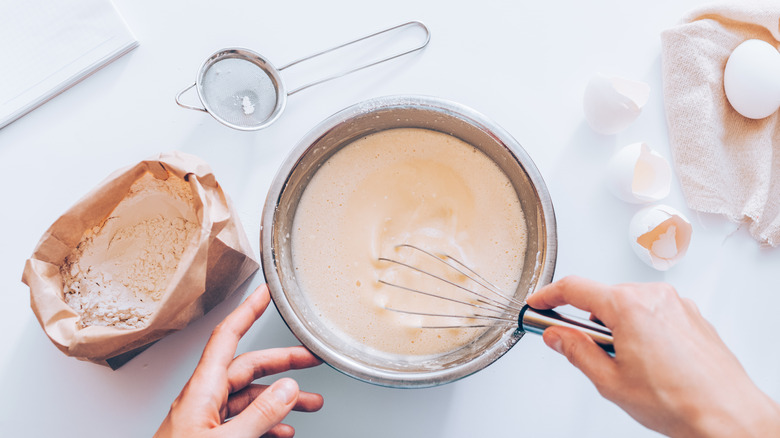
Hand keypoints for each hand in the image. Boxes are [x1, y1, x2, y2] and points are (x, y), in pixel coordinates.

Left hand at [154, 285, 323, 437]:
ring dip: (280, 400)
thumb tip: (286, 389)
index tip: (264, 293)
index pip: (227, 338)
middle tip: (310, 360)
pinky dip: (266, 423)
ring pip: (248, 398)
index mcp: (200, 392)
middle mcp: (201, 401)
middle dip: (281, 363)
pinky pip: (242, 421)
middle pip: (246, 368)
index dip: (247, 311)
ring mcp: (204, 421)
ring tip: (310, 405)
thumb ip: (258, 415)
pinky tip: (283, 432)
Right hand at [526, 276, 779, 437]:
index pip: (574, 288)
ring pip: (629, 304)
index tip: (538, 303)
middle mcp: (654, 297)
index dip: (548, 295)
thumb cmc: (679, 402)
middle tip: (577, 346)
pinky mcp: (691, 314)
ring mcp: (676, 303)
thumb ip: (576, 352)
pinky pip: (653, 311)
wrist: (728, 416)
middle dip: (585, 319)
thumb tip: (557, 336)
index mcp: (628, 307)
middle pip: (603, 296)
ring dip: (616, 325)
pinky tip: (647, 360)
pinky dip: (640, 327)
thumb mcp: (610, 381)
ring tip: (624, 363)